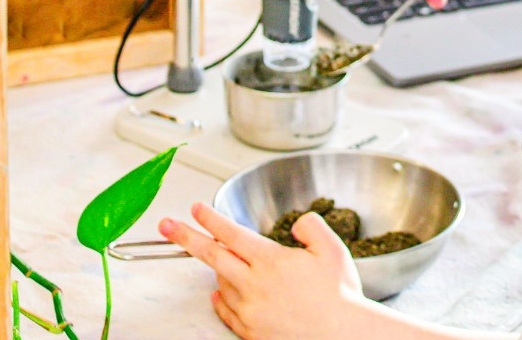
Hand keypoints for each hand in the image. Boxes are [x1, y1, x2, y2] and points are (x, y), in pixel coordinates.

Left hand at [159, 203, 367, 339]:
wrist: (341, 336)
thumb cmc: (339, 295)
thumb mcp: (332, 249)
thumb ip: (311, 227)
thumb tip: (298, 223)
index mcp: (271, 260)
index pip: (232, 233)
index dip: (211, 219)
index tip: (197, 208)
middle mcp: (253, 284)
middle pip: (212, 256)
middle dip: (186, 237)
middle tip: (167, 226)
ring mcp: (249, 309)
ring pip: (222, 283)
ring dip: (218, 270)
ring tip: (224, 262)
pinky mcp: (250, 330)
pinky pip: (226, 311)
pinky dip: (220, 299)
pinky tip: (219, 294)